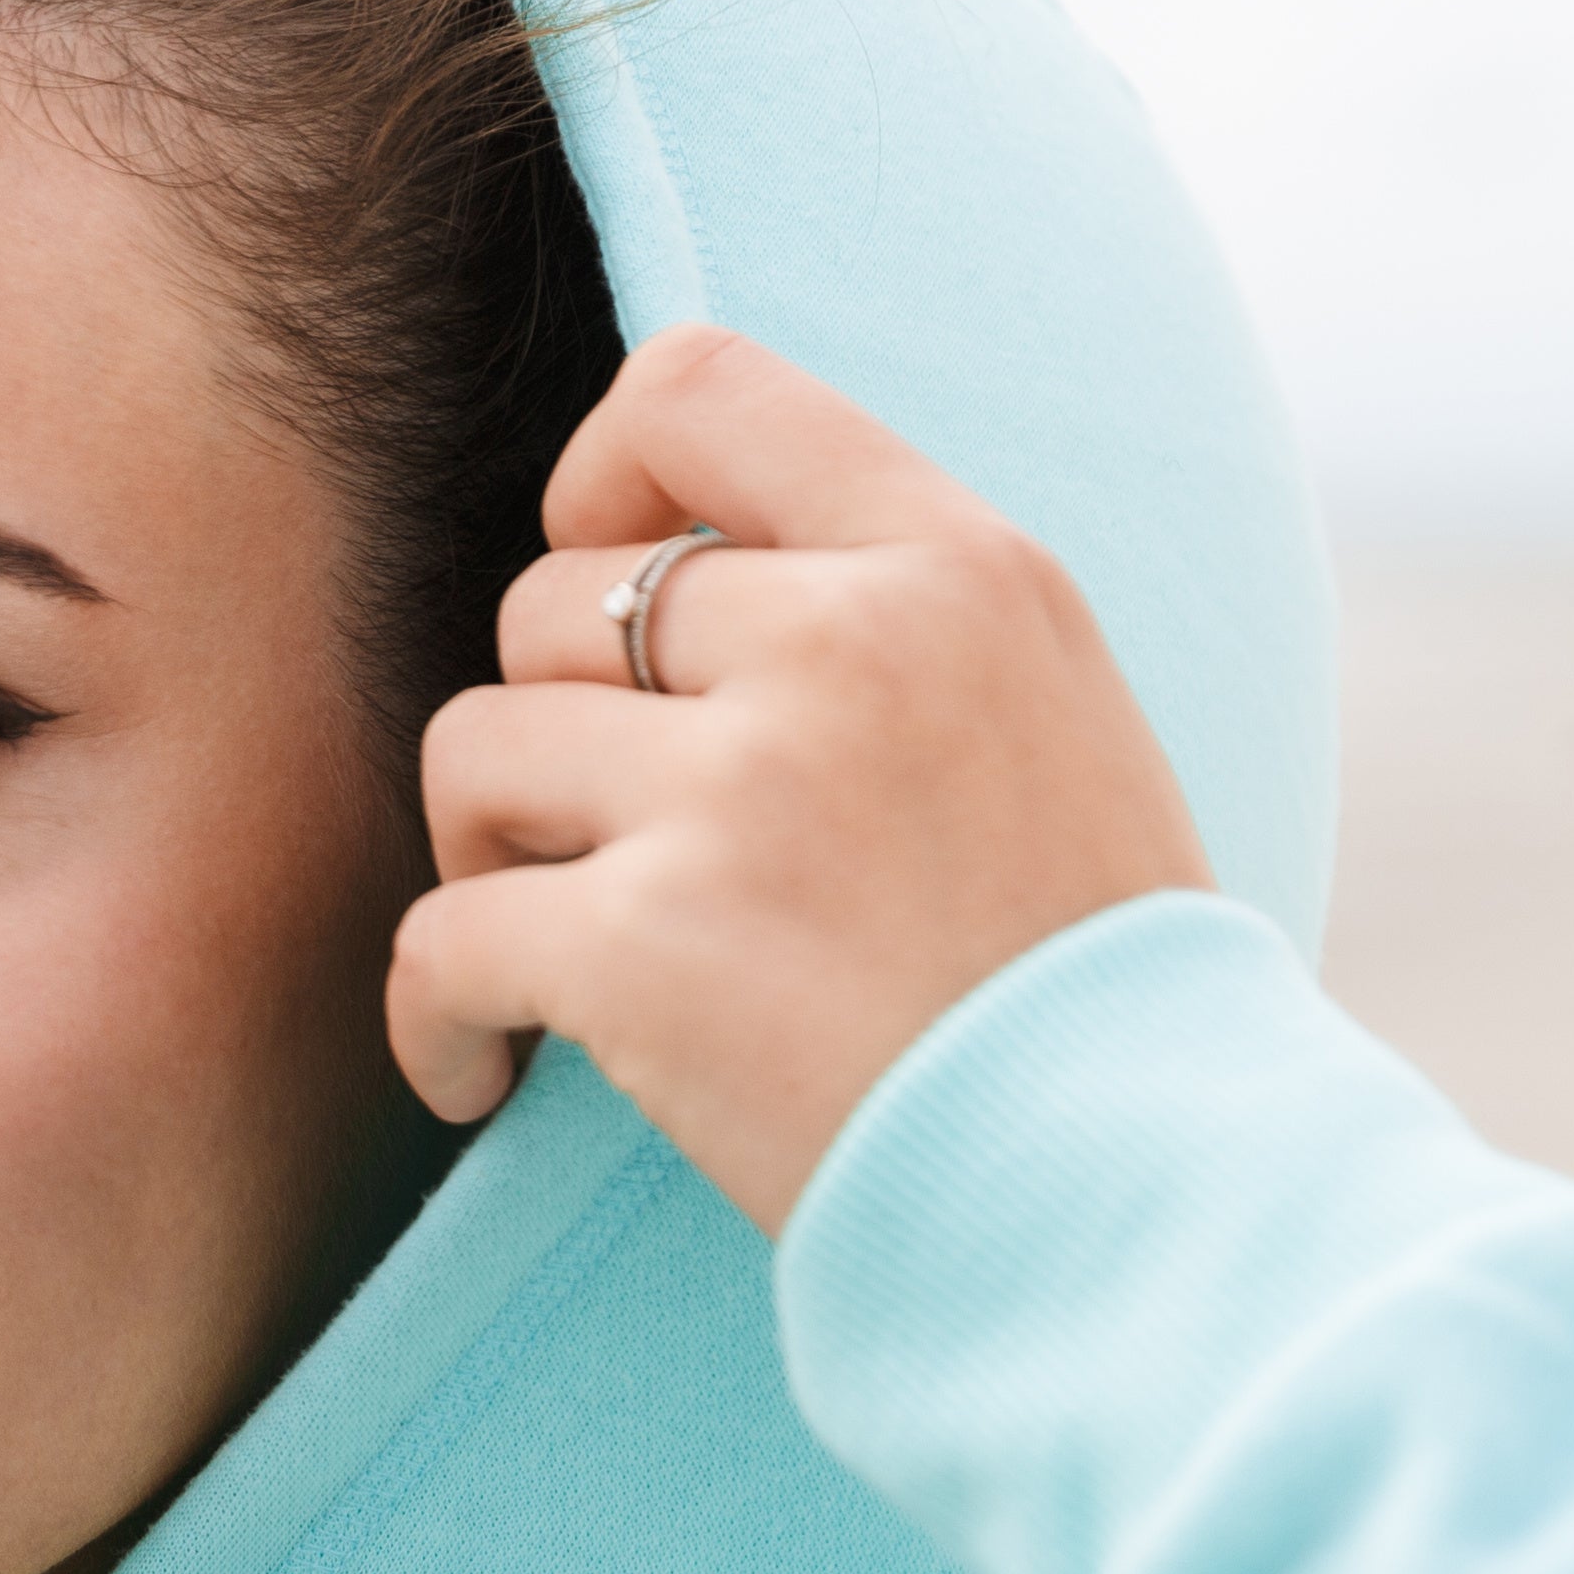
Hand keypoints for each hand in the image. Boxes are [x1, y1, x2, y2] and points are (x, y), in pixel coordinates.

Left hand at [387, 329, 1212, 1233]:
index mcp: (959, 566)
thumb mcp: (1049, 711)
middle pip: (550, 602)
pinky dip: (432, 1017)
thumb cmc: (1086, 980)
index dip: (594, 476)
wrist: (1142, 1189)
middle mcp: (850, 645)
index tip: (598, 584)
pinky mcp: (647, 946)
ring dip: (489, 857)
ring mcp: (743, 792)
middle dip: (549, 727)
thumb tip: (681, 560)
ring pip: (473, 750)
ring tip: (560, 957)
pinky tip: (481, 1073)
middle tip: (608, 851)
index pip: (699, 385)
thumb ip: (895, 611)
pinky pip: (436, 935)